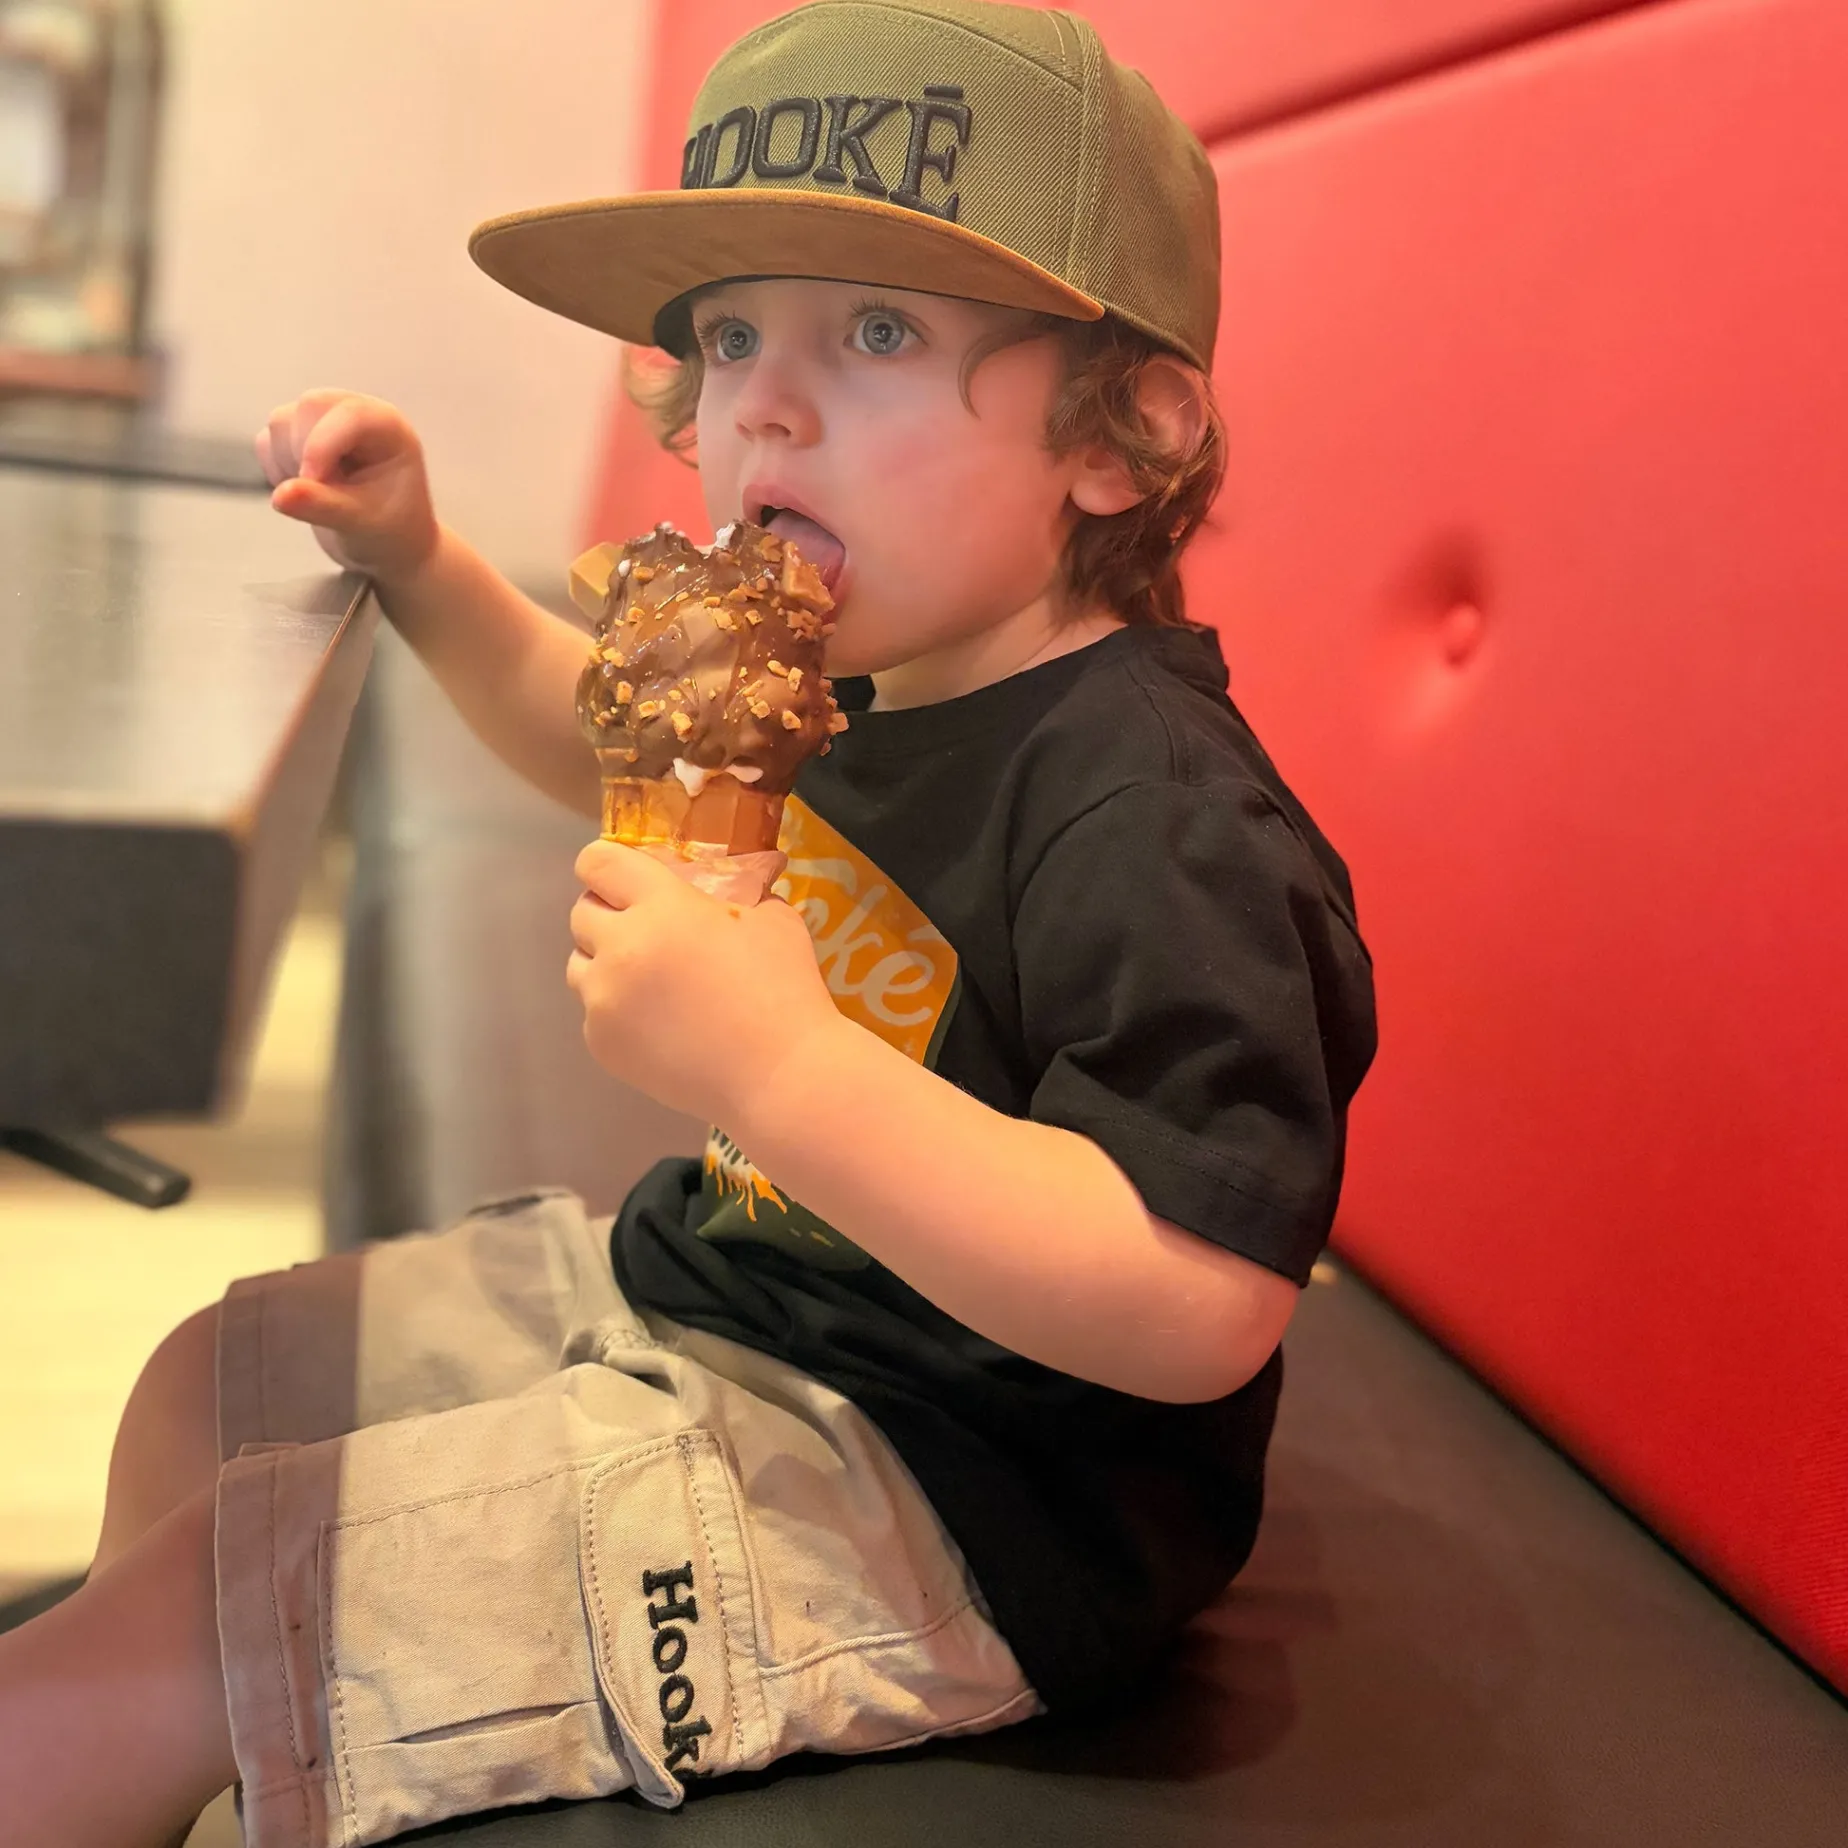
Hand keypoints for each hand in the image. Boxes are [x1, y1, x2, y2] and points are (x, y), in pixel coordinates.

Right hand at [256, 389, 440, 582]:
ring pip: (282, 422)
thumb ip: (324, 507)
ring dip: (288, 463)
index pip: (348, 414)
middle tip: (322, 493)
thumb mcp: (363, 523)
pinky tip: (305, 490)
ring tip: (321, 495)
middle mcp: (354, 414)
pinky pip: (267, 441)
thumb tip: (280, 496)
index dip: (322, 445)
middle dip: (303, 451)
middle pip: (309, 406)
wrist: (382, 544)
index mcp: (386, 426)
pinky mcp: (296, 437)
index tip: (313, 483)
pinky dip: (275, 469)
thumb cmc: (388, 530)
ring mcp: (323, 421)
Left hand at [566, 841, 841, 1125]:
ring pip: (579, 965)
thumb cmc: (784, 991)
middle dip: (609, 915)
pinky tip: (659, 1025)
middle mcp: (620, 948)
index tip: (624, 877)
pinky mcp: (602, 1044)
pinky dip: (616, 1012)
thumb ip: (736, 894)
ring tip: (650, 982)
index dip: (606, 864)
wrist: (780, 1077)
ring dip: (605, 963)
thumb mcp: (773, 919)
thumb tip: (722, 890)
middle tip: (647, 932)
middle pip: (581, 913)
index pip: (598, 862)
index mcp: (661, 907)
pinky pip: (593, 1013)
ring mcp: (604, 1001)